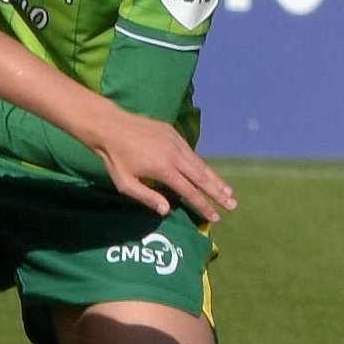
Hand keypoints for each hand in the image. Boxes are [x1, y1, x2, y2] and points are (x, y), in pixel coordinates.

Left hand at [87, 109, 236, 222]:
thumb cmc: (114, 158)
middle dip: (218, 193)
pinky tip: (208, 173)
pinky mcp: (173, 133)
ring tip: (228, 191)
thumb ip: (147, 197)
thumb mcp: (125, 183)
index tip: (215, 217)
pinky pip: (191, 152)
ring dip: (215, 178)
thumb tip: (167, 211)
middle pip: (202, 177)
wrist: (110, 125)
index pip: (189, 192)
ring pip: (200, 163)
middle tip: (233, 205)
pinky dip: (202, 164)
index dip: (203, 205)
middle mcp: (174, 155)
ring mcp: (175, 142)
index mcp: (163, 169)